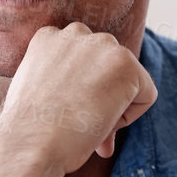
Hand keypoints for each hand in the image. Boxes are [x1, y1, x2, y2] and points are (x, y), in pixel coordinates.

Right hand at [0, 23, 155, 176]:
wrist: (30, 143)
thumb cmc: (30, 130)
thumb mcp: (40, 92)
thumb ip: (65, 83)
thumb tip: (93, 104)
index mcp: (49, 37)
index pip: (83, 61)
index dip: (80, 92)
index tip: (67, 113)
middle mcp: (76, 32)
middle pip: (107, 67)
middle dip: (101, 96)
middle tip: (80, 123)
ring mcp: (103, 45)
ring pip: (127, 80)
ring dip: (114, 104)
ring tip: (89, 123)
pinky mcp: (125, 64)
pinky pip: (146, 94)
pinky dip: (130, 116)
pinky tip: (103, 124)